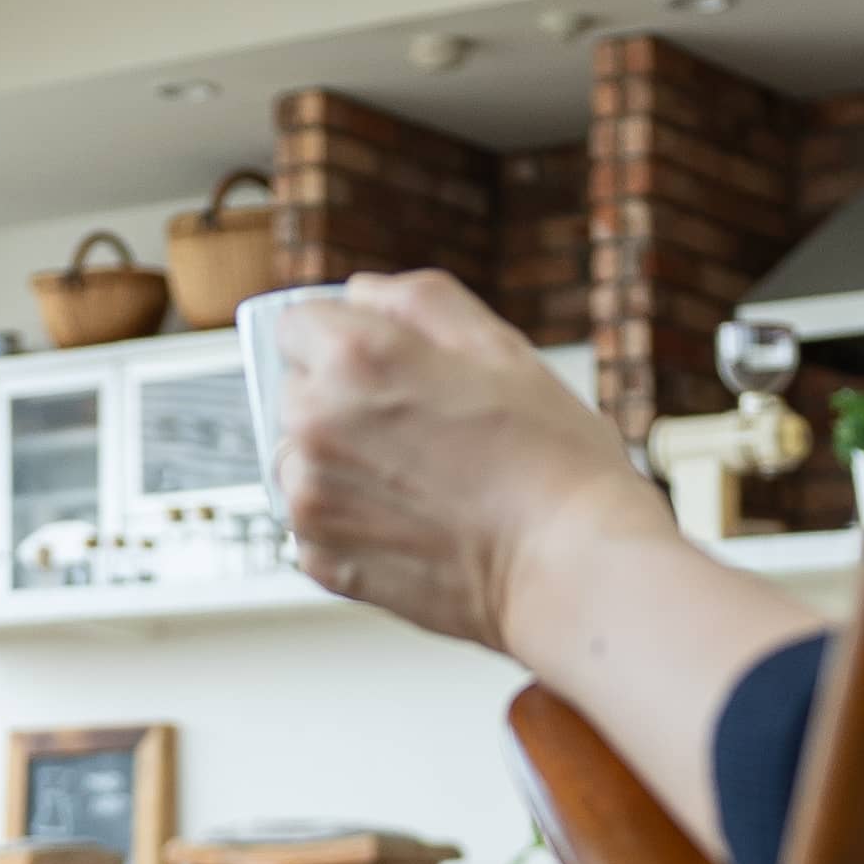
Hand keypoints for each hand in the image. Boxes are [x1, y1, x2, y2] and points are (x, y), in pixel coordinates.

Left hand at [277, 270, 676, 651]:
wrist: (568, 568)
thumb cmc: (552, 464)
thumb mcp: (500, 346)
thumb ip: (419, 301)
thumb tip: (365, 296)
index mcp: (354, 357)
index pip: (297, 326)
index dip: (345, 341)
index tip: (382, 370)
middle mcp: (317, 423)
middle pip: (295, 393)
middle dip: (342, 404)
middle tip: (420, 434)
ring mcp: (312, 499)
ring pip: (301, 462)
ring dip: (341, 466)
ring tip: (418, 485)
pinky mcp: (324, 561)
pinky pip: (314, 527)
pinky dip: (351, 525)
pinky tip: (412, 525)